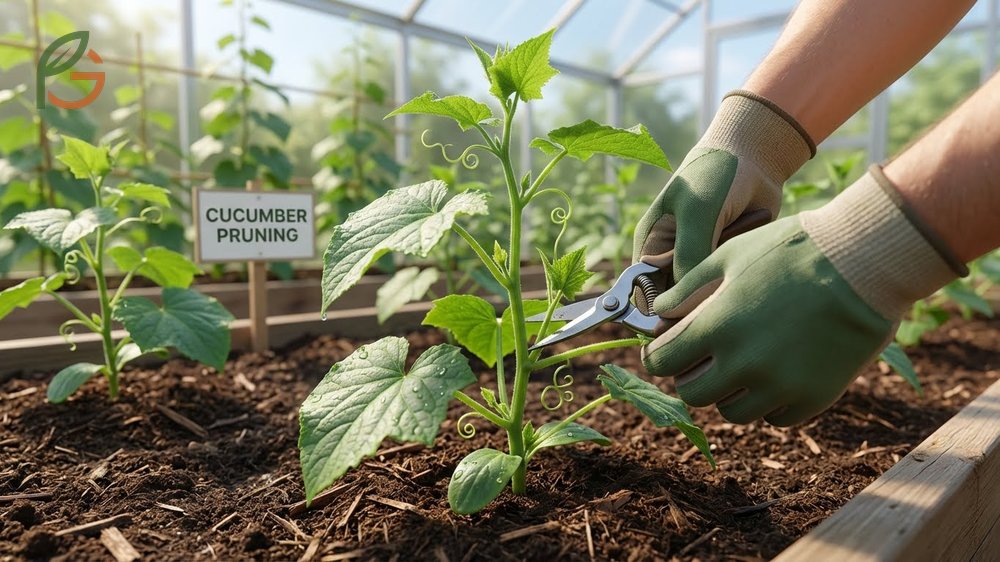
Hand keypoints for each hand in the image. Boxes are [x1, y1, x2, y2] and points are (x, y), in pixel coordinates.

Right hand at [632, 91, 813, 299]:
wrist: (755, 155)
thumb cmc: (714, 175)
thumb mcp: (697, 214)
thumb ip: (689, 257)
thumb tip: (685, 305)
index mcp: (650, 247)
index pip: (646, 294)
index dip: (661, 312)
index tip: (686, 317)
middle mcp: (673, 259)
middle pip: (679, 301)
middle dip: (699, 295)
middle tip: (720, 275)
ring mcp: (702, 261)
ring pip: (707, 293)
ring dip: (723, 278)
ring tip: (736, 244)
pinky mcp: (727, 261)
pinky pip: (731, 281)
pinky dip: (740, 270)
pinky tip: (749, 248)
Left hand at [642, 166, 965, 425]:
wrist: (866, 261)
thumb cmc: (793, 249)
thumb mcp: (730, 256)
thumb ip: (689, 290)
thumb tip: (658, 314)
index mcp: (717, 327)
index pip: (662, 362)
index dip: (658, 355)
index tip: (664, 349)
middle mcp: (744, 364)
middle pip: (692, 394)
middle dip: (690, 376)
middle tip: (703, 358)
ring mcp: (780, 386)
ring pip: (732, 413)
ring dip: (729, 393)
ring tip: (743, 364)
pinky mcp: (814, 397)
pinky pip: (775, 417)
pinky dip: (769, 402)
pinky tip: (776, 373)